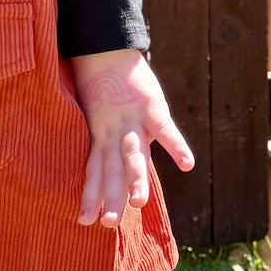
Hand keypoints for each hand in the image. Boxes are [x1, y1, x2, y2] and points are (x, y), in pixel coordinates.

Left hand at [68, 46, 194, 226]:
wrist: (104, 46)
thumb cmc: (100, 83)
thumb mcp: (94, 114)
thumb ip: (101, 140)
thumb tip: (98, 164)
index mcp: (100, 136)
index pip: (94, 171)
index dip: (90, 195)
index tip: (83, 221)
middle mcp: (112, 132)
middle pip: (111, 169)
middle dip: (111, 197)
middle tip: (108, 224)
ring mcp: (131, 119)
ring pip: (133, 153)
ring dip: (136, 178)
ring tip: (139, 203)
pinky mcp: (151, 104)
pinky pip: (164, 127)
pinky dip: (176, 145)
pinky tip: (188, 165)